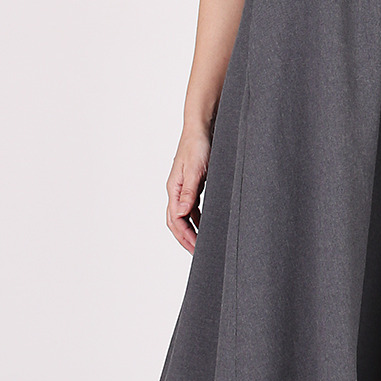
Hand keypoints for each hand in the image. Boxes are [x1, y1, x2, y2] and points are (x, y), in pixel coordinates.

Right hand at [166, 125, 211, 253]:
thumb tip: (182, 213)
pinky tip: (205, 225)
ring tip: (202, 244)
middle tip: (198, 253)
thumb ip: (190, 192)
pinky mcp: (193, 184)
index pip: (176, 220)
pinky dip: (197, 219)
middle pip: (176, 222)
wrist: (201, 127)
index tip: (197, 249)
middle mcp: (177, 190)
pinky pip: (192, 207)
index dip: (186, 236)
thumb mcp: (196, 170)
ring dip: (191, 231)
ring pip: (184, 216)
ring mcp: (184, 188)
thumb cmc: (198, 145)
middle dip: (186, 239)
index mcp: (174, 189)